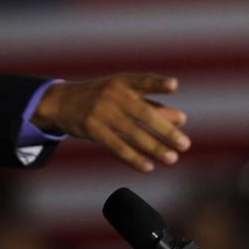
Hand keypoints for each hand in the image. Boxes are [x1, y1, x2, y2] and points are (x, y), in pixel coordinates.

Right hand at [32, 73, 190, 171]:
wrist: (63, 102)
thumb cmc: (104, 97)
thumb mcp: (125, 95)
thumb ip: (154, 105)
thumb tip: (182, 119)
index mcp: (124, 82)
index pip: (144, 81)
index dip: (158, 84)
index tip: (174, 86)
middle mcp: (113, 96)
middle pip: (143, 114)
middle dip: (166, 130)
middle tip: (185, 144)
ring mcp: (102, 112)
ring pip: (132, 133)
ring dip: (154, 148)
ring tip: (172, 158)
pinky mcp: (93, 130)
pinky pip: (116, 146)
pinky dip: (133, 158)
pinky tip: (149, 167)